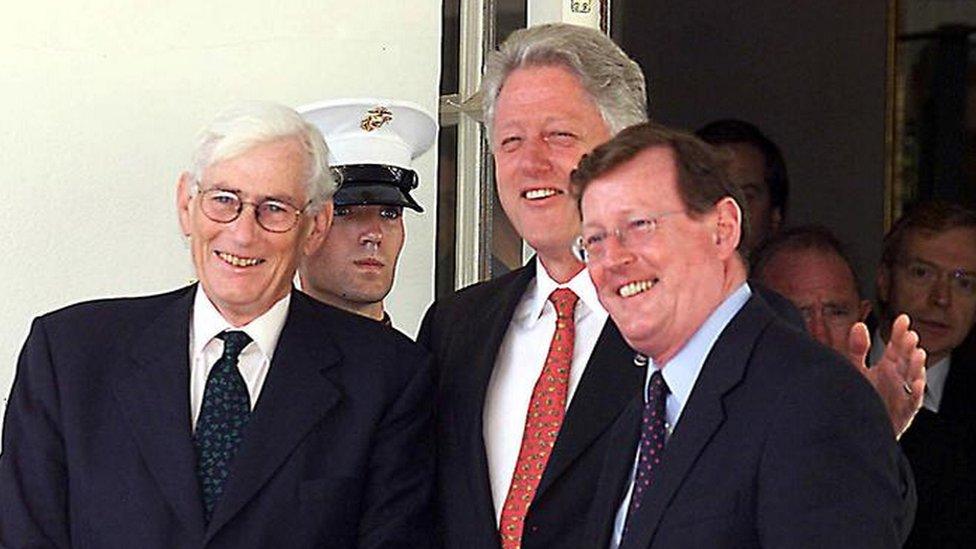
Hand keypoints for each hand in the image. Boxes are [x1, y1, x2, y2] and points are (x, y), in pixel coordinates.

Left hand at [844, 314, 925, 438]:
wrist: (860, 427)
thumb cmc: (862, 397)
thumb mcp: (857, 370)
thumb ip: (857, 349)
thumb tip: (858, 326)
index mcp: (887, 367)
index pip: (896, 346)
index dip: (899, 333)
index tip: (902, 319)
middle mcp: (897, 378)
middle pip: (906, 359)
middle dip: (909, 347)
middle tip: (909, 335)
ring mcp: (902, 394)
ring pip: (913, 377)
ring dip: (916, 365)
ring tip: (917, 353)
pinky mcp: (904, 411)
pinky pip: (912, 400)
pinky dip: (915, 391)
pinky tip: (915, 381)